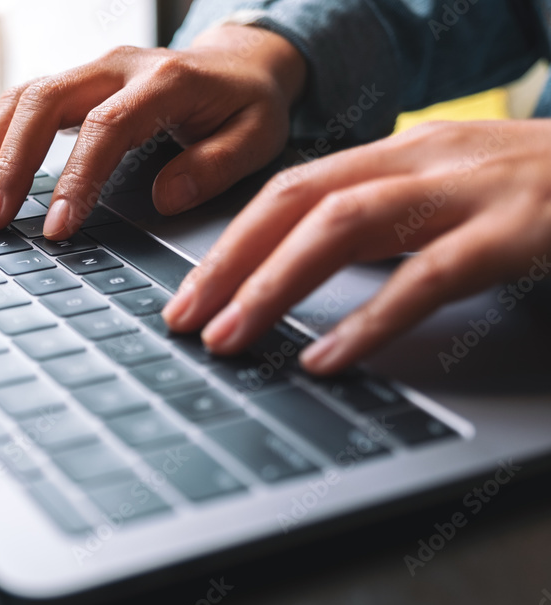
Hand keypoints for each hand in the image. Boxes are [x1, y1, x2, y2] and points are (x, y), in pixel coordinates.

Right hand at [0, 24, 306, 239]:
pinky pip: (22, 105)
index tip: (57, 228)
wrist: (238, 63)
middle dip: (11, 164)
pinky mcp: (74, 85)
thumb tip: (163, 198)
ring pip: (22, 99)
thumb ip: (215, 166)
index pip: (105, 127)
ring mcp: (90, 71)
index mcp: (165, 81)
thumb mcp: (258, 136)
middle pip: (44, 102)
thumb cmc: (247, 105)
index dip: (76, 178)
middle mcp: (117, 67)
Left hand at [162, 119, 550, 374]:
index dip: (227, 242)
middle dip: (228, 264)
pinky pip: (429, 277)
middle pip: (297, 203)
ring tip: (229, 340)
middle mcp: (421, 161)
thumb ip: (378, 220)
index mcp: (396, 153)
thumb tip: (296, 271)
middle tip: (182, 322)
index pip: (286, 190)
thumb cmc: (533, 191)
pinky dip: (371, 321)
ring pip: (344, 227)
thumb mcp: (444, 193)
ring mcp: (469, 192)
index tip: (186, 292)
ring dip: (274, 287)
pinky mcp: (517, 231)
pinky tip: (328, 358)